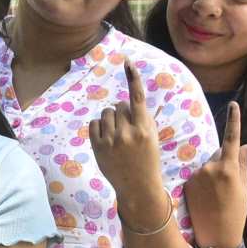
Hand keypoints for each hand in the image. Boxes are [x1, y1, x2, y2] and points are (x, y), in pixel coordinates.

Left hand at [89, 61, 167, 226]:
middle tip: (129, 129)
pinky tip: (107, 139)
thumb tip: (129, 100)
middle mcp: (128, 132)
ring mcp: (111, 140)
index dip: (133, 78)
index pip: (137, 98)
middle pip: (120, 105)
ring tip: (118, 135)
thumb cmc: (147, 158)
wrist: (138, 186)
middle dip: (123, 113)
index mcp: (145, 128)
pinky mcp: (98, 146)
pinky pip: (94, 123)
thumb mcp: (152, 137)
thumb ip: (142, 118)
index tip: (127, 61)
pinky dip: (99, 127)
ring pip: (106, 113)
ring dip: (111, 119)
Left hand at [184, 99, 246, 247]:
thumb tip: (246, 145)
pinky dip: (201, 181)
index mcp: (229, 168)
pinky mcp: (186, 182)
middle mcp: (210, 168)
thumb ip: (243, 164)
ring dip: (210, 173)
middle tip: (226, 185)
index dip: (234, 121)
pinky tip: (204, 197)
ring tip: (214, 195)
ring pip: (205, 165)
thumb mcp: (244, 188)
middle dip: (222, 162)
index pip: (232, 139)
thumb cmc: (236, 212)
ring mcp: (196, 175)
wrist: (216, 234)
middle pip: (216, 154)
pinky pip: (196, 175)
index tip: (234, 104)